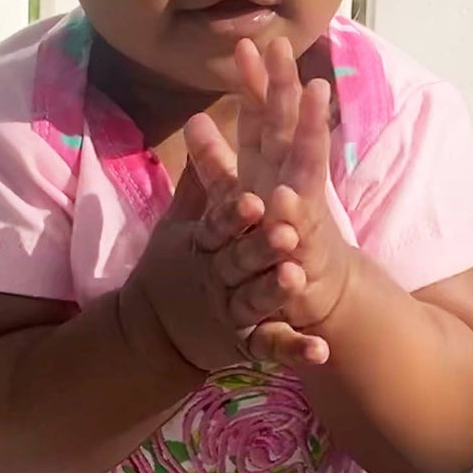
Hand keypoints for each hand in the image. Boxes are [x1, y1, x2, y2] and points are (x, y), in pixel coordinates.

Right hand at [122, 92, 333, 371]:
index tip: (254, 199)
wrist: (152, 336)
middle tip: (285, 234)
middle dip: (261, 248)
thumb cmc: (173, 269)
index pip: (218, 224)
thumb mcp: (178, 225)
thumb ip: (198, 179)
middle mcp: (216, 277)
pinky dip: (295, 351)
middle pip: (239, 260)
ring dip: (275, 292)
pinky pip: (272, 348)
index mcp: (202, 245)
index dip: (234, 214)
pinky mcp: (246, 346)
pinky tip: (321, 351)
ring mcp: (231, 314)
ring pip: (255, 302)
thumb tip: (200, 120)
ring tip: (296, 280)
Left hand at [215, 37, 354, 351]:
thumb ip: (215, 161)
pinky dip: (295, 217)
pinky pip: (302, 229)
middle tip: (282, 48)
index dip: (254, 82)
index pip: (262, 116)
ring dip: (313, 132)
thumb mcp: (240, 195)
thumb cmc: (275, 233)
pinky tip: (287, 199)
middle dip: (286, 87)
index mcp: (271, 165)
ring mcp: (305, 210)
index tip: (245, 44)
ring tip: (314, 93)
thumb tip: (193, 120)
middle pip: (288, 125)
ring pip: (309, 167)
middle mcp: (291, 178)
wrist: (315, 285)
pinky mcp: (309, 249)